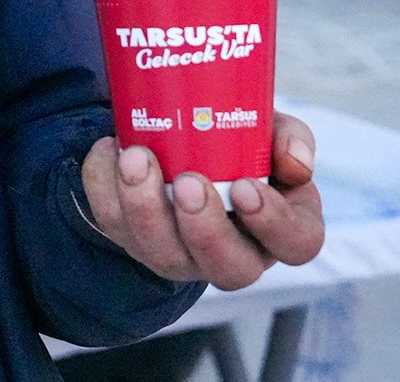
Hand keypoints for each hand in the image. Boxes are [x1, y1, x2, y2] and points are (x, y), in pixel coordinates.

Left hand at [80, 111, 324, 290]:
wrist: (181, 136)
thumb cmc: (240, 142)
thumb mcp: (270, 130)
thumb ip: (288, 137)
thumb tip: (295, 161)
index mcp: (281, 229)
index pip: (296, 245)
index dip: (273, 223)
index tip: (246, 186)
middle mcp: (233, 254)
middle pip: (228, 268)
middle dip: (204, 229)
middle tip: (187, 182)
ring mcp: (180, 255)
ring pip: (162, 255)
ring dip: (144, 208)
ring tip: (135, 158)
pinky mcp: (134, 241)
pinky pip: (113, 225)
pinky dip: (104, 186)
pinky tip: (108, 149)